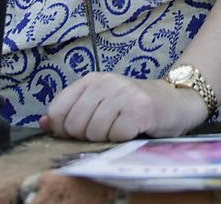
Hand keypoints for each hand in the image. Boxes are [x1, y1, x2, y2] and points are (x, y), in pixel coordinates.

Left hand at [39, 73, 208, 141]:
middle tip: (108, 129)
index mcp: (92, 80)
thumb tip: (43, 123)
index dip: (64, 129)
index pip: (57, 110)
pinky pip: (115, 136)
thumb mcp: (102, 103)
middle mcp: (106, 83)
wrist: (177, 101)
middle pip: (74, 125)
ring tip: (122, 127)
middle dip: (87, 136)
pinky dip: (123, 139)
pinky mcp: (139, 109)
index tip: (82, 130)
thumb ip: (72, 111)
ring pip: (93, 132)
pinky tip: (135, 129)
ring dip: (107, 138)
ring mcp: (123, 94)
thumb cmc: (136, 106)